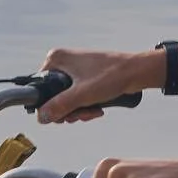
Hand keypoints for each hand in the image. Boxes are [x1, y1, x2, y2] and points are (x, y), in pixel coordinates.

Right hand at [36, 49, 160, 122]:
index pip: (40, 89)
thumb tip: (41, 117)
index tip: (65, 115)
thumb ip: (59, 106)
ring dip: (79, 110)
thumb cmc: (111, 76)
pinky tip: (97, 109)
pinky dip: (86, 106)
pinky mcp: (85, 76)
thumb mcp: (82, 95)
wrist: (136, 72)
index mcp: (56, 59)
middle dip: (70, 110)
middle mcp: (63, 61)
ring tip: (93, 111)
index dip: (51, 106)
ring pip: (68, 99)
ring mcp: (74, 69)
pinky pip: (78, 96)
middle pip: (54, 96)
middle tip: (83, 114)